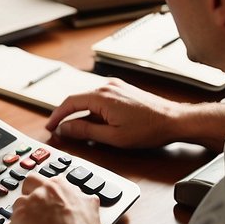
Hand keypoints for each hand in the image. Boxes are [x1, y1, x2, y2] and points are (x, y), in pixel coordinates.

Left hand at [5, 174, 108, 223]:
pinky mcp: (20, 219)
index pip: (49, 182)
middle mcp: (45, 190)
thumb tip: (87, 201)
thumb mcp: (92, 213)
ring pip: (17, 205)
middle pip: (28, 184)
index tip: (48, 204)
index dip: (47, 195)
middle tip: (34, 212)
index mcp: (62, 187)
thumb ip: (85, 203)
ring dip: (21, 218)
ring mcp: (31, 203)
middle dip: (28, 196)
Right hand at [46, 78, 224, 151]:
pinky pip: (100, 98)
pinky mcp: (122, 90)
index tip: (50, 127)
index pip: (69, 103)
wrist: (174, 120)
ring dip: (81, 113)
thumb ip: (85, 131)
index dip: (56, 116)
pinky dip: (92, 110)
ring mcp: (116, 86)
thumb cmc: (148, 129)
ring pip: (88, 99)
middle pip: (77, 99)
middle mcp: (107, 87)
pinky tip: (95, 122)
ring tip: (78, 130)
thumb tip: (66, 128)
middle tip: (60, 130)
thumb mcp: (112, 136)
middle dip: (67, 115)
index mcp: (101, 96)